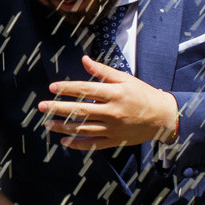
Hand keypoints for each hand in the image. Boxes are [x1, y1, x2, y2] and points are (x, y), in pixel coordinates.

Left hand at [37, 56, 180, 149]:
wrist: (162, 116)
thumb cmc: (142, 94)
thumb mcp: (125, 79)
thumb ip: (103, 71)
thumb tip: (84, 60)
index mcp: (115, 94)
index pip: (85, 90)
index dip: (67, 88)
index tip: (52, 87)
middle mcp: (112, 112)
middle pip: (80, 110)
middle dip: (58, 108)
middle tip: (41, 107)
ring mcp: (113, 128)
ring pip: (83, 129)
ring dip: (63, 127)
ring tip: (48, 123)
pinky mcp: (114, 141)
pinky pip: (93, 144)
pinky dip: (78, 144)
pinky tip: (64, 141)